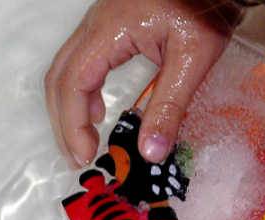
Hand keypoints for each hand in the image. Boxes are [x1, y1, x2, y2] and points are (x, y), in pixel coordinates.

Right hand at [44, 0, 239, 166]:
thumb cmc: (205, 4)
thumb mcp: (194, 58)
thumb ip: (170, 106)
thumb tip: (151, 153)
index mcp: (110, 31)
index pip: (73, 84)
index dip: (73, 125)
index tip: (86, 156)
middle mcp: (95, 25)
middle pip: (59, 79)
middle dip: (64, 123)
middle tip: (79, 159)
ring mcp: (99, 23)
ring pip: (65, 70)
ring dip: (68, 109)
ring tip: (84, 142)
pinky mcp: (109, 26)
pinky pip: (80, 61)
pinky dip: (81, 92)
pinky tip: (98, 111)